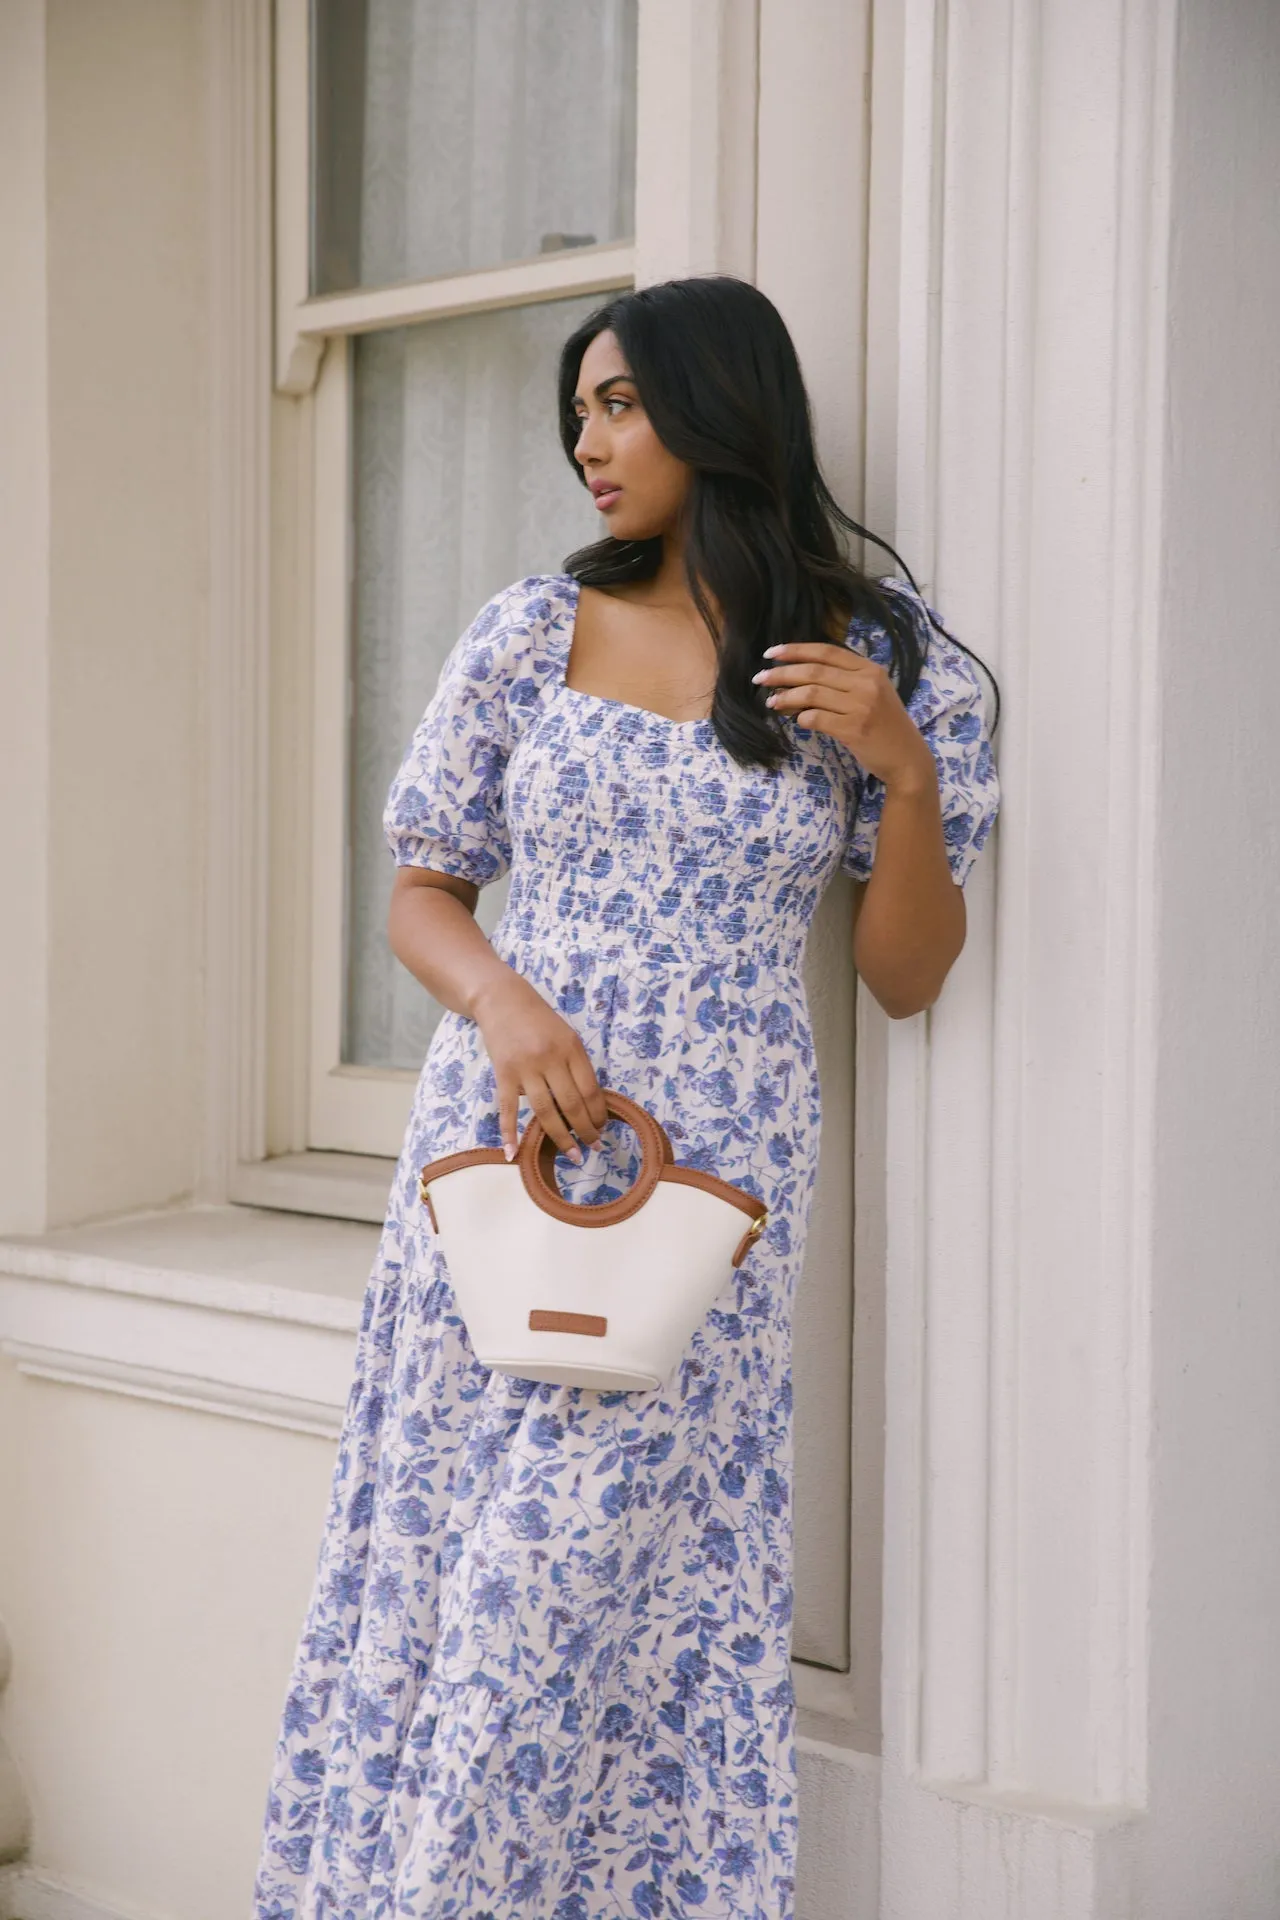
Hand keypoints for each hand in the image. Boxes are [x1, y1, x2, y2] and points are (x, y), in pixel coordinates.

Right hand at [470, 971, 609, 1166]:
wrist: (502, 1000)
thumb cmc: (539, 1020)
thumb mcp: (567, 1035)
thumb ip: (576, 1064)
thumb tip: (590, 1102)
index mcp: (571, 1048)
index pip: (590, 1089)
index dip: (599, 1113)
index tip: (603, 1127)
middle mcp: (550, 1058)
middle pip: (571, 1104)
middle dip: (586, 1130)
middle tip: (594, 1147)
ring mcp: (525, 1068)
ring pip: (545, 1111)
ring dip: (561, 1137)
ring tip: (573, 1155)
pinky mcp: (503, 1074)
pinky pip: (507, 1109)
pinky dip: (509, 1133)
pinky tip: (513, 1153)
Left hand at [752, 641, 935, 791]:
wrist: (907, 759)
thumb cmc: (885, 727)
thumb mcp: (872, 694)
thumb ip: (844, 682)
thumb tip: (798, 678)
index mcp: (870, 669)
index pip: (827, 651)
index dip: (796, 650)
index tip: (772, 653)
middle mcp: (867, 683)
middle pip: (814, 671)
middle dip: (782, 673)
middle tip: (760, 678)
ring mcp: (861, 706)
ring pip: (811, 694)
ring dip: (785, 697)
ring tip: (771, 702)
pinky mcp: (854, 729)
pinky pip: (816, 718)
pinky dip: (801, 718)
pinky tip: (796, 720)